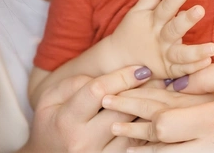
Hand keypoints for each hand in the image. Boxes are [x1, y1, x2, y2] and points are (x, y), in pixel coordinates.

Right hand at [22, 66, 152, 152]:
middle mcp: (82, 142)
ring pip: (132, 132)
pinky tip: (153, 119)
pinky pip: (135, 147)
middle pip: (121, 112)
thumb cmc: (51, 123)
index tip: (141, 69)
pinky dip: (145, 131)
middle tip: (161, 80)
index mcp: (66, 120)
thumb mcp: (51, 98)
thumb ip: (75, 83)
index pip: (98, 92)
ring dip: (148, 113)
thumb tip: (109, 79)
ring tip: (162, 98)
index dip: (122, 77)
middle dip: (142, 94)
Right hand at [109, 0, 213, 78]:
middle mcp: (160, 39)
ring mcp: (164, 57)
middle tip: (200, 9)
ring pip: (181, 55)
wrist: (117, 60)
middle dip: (187, 20)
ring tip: (213, 48)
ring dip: (196, 52)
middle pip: (174, 29)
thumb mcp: (138, 12)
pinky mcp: (168, 71)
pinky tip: (208, 61)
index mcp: (153, 22)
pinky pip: (182, 71)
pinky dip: (195, 67)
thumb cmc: (132, 32)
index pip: (166, 7)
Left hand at [111, 64, 213, 151]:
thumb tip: (176, 80)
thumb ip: (209, 75)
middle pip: (160, 143)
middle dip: (130, 130)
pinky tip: (148, 148)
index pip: (165, 120)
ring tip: (117, 139)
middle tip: (107, 119)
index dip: (136, 110)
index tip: (113, 98)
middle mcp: (211, 143)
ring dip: (142, 148)